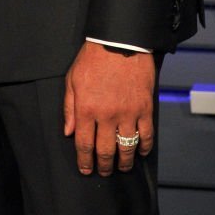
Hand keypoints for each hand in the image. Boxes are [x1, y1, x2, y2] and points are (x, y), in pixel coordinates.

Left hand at [63, 41, 154, 176]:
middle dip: (104, 166)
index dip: (85, 161)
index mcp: (86, 109)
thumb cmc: (92, 59)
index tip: (86, 170)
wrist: (119, 41)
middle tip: (104, 172)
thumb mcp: (72, 79)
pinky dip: (143, 147)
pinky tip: (140, 151)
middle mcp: (107, 115)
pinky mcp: (144, 108)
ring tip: (121, 167)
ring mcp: (128, 113)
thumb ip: (69, 108)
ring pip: (126, 148)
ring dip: (124, 162)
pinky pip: (146, 135)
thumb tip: (69, 132)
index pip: (84, 144)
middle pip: (105, 151)